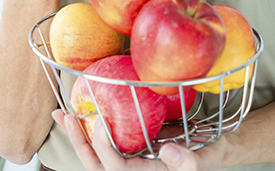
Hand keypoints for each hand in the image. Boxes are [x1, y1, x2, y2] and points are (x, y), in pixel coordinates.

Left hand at [51, 109, 228, 170]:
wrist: (212, 150)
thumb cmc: (210, 157)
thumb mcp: (206, 159)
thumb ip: (189, 161)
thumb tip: (167, 151)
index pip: (115, 167)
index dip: (103, 148)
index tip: (100, 122)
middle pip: (95, 163)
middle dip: (78, 141)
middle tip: (66, 116)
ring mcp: (127, 161)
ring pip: (94, 154)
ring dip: (77, 134)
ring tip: (62, 113)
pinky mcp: (128, 149)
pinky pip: (103, 142)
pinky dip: (88, 127)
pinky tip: (79, 110)